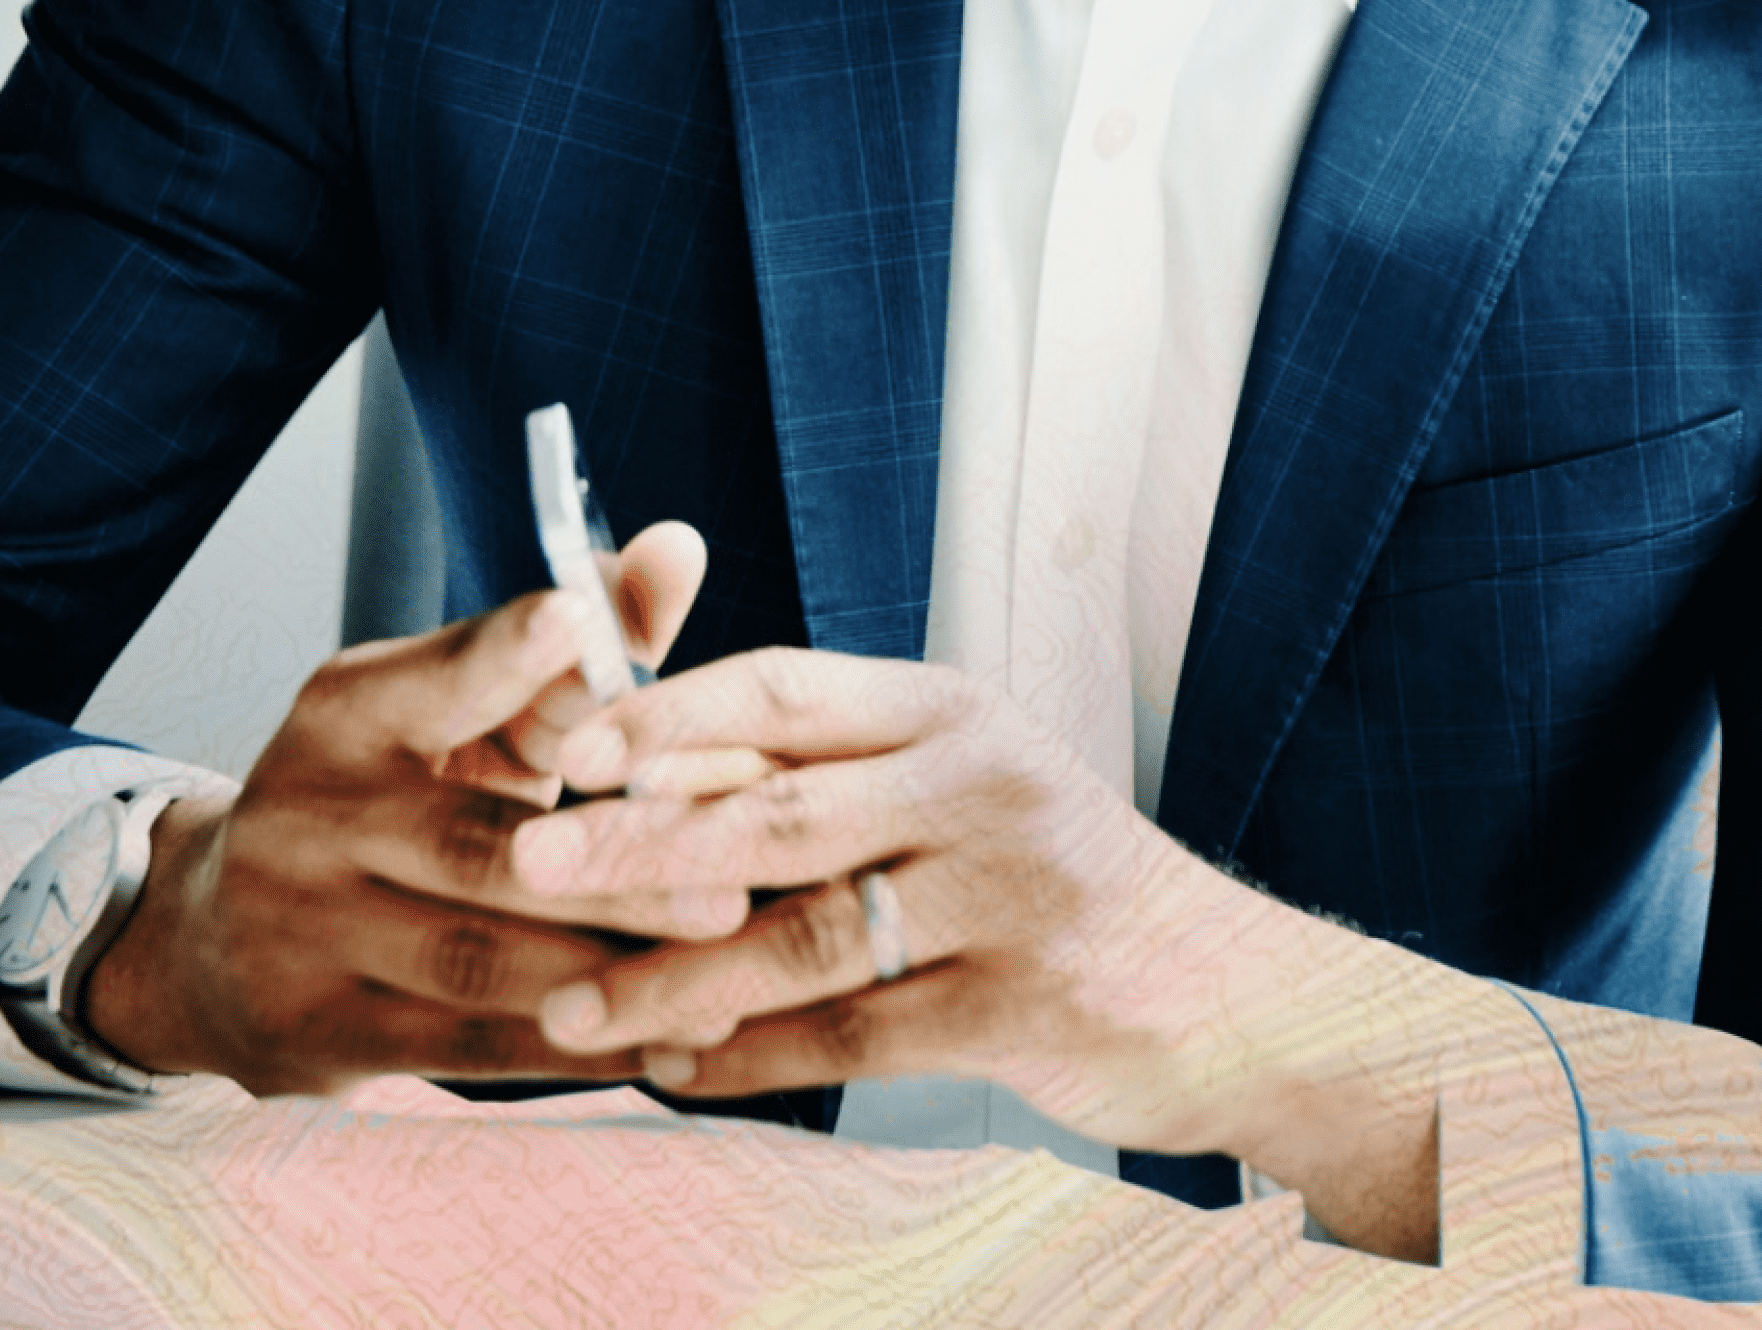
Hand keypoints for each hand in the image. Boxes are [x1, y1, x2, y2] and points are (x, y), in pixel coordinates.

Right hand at [82, 523, 749, 1093]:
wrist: (213, 938)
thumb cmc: (388, 796)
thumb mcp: (456, 709)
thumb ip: (573, 645)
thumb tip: (679, 549)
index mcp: (349, 710)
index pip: (440, 676)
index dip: (509, 652)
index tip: (576, 624)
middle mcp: (312, 812)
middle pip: (479, 844)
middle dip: (613, 870)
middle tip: (731, 889)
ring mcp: (301, 931)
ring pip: (477, 957)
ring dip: (609, 970)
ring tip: (721, 969)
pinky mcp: (316, 1033)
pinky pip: (463, 1045)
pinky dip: (573, 1048)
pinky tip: (668, 1042)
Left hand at [509, 648, 1473, 1253]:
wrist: (1231, 992)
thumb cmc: (1063, 884)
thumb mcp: (966, 787)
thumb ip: (839, 776)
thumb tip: (657, 769)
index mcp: (950, 710)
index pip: (784, 688)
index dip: (667, 712)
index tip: (563, 742)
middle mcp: (978, 781)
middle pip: (778, 808)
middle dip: (641, 837)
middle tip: (530, 859)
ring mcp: (1004, 894)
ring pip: (802, 936)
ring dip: (675, 977)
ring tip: (570, 1007)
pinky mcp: (1019, 1005)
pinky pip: (856, 1036)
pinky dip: (755, 1060)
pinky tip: (677, 1073)